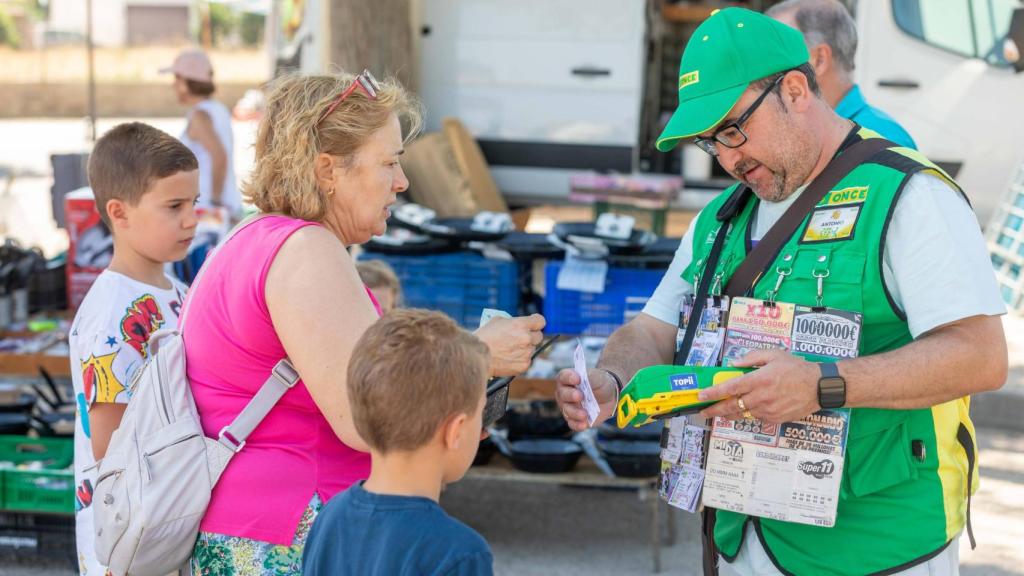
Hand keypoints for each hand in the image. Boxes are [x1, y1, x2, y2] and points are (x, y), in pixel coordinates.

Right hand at [475, 314, 544, 375]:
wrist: (477, 356)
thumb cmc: (485, 337)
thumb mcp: (497, 321)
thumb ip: (512, 322)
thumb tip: (519, 324)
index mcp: (521, 325)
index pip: (540, 321)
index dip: (537, 322)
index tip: (534, 323)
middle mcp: (526, 338)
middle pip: (538, 336)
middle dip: (531, 336)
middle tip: (521, 337)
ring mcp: (526, 353)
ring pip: (532, 349)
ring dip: (525, 348)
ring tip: (510, 349)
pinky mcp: (523, 365)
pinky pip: (526, 360)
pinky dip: (520, 359)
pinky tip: (509, 357)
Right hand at [554, 368, 618, 430]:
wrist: (609, 397)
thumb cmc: (600, 383)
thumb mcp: (599, 377)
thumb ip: (590, 378)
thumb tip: (583, 380)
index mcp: (568, 379)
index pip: (563, 376)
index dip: (569, 378)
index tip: (578, 379)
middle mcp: (564, 393)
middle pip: (562, 394)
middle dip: (570, 395)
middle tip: (580, 396)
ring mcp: (568, 407)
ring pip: (566, 411)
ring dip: (575, 412)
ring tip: (584, 414)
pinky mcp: (574, 419)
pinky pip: (572, 423)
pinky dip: (577, 425)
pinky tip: (584, 425)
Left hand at [698, 349, 820, 424]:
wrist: (819, 387)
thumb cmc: (796, 368)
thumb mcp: (774, 355)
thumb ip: (752, 358)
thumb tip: (734, 364)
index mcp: (759, 380)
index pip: (730, 388)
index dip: (713, 393)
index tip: (701, 396)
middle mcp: (761, 397)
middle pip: (731, 406)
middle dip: (714, 410)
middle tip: (703, 412)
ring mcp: (767, 410)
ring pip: (742, 413)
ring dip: (730, 413)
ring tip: (720, 411)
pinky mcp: (774, 419)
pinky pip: (756, 417)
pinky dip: (749, 412)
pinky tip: (748, 408)